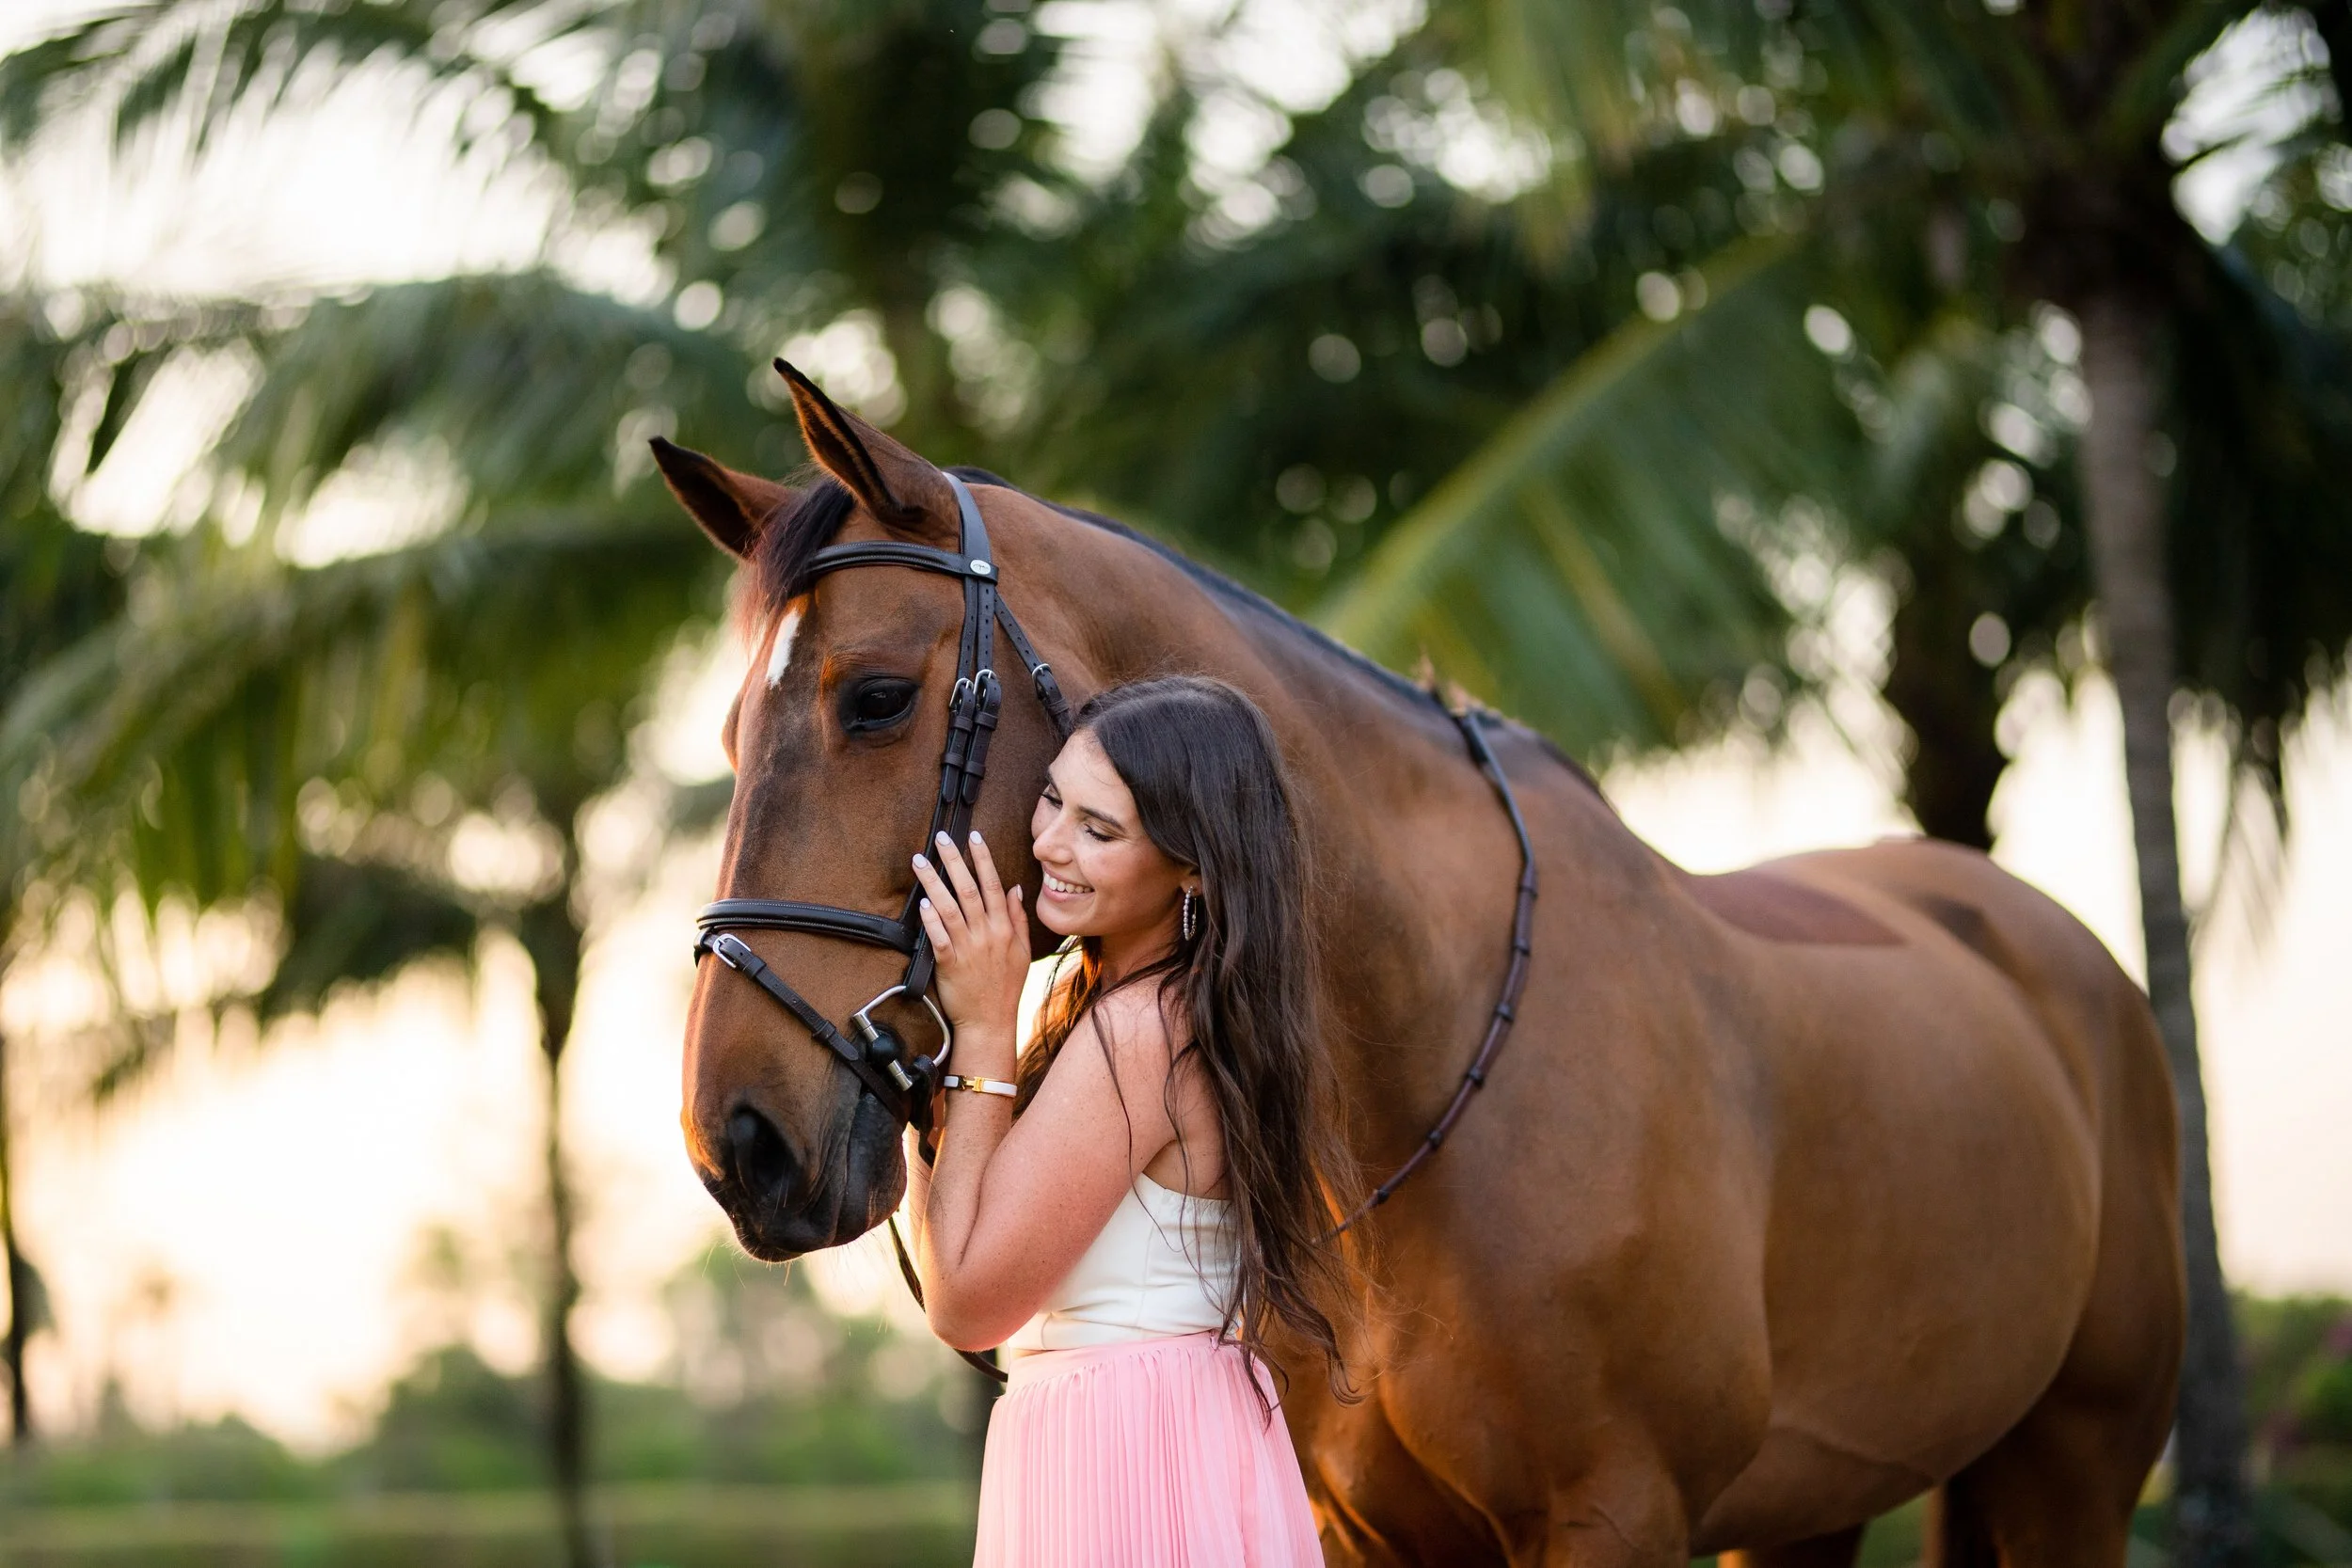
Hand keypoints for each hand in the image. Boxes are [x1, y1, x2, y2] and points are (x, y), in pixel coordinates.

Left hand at [912, 831, 1028, 1065]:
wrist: (990, 1022)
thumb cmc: (1005, 988)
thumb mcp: (1022, 952)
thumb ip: (1018, 919)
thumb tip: (1015, 888)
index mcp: (1004, 928)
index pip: (993, 885)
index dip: (983, 858)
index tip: (974, 837)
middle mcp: (986, 934)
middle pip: (969, 889)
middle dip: (955, 860)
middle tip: (941, 839)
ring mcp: (968, 948)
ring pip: (949, 907)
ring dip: (933, 881)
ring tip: (921, 861)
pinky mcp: (950, 964)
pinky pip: (939, 937)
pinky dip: (931, 919)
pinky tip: (922, 902)